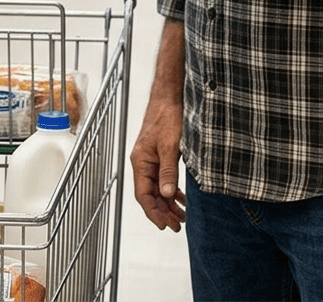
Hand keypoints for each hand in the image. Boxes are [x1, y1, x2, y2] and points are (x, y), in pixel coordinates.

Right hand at [129, 98, 185, 231]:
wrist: (169, 97)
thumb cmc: (166, 116)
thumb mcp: (170, 147)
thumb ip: (168, 172)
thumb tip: (167, 195)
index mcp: (140, 162)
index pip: (143, 195)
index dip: (154, 212)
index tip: (166, 225)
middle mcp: (143, 162)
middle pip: (150, 195)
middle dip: (163, 212)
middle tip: (177, 225)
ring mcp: (151, 159)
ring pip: (157, 189)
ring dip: (168, 203)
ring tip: (182, 216)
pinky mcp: (160, 155)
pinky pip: (163, 179)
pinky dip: (171, 191)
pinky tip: (181, 198)